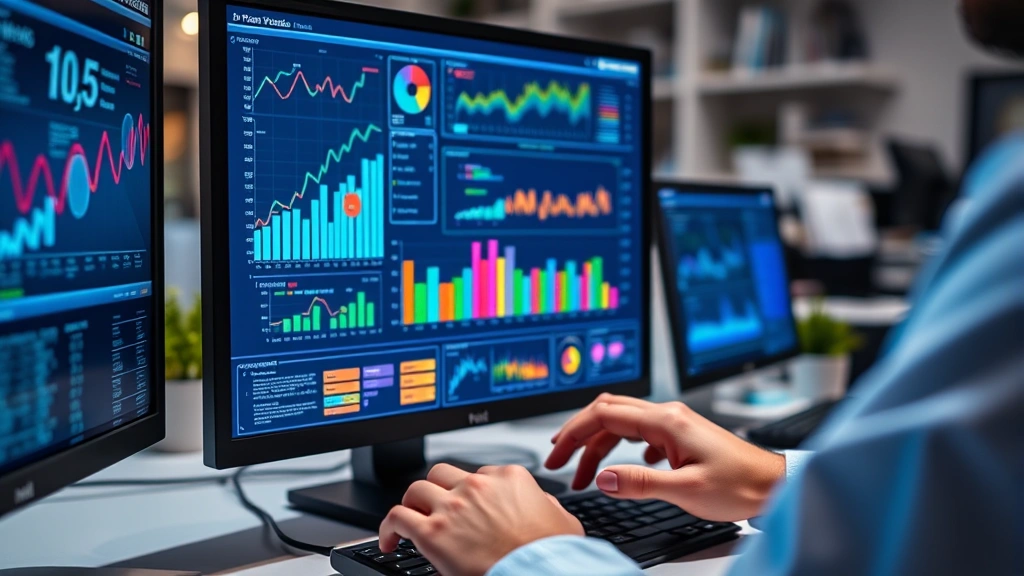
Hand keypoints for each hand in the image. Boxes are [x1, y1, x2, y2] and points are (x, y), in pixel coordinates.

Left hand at [379, 463, 583, 575]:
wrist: (540, 572)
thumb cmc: (552, 553)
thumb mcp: (563, 521)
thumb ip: (547, 505)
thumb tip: (542, 504)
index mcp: (508, 478)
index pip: (479, 474)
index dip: (470, 492)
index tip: (467, 507)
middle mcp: (477, 486)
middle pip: (442, 474)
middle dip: (436, 490)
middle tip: (435, 508)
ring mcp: (453, 506)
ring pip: (416, 489)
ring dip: (412, 505)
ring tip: (409, 521)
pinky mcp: (432, 532)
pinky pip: (397, 517)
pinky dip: (387, 527)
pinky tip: (389, 540)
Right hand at [546, 394, 784, 521]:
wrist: (774, 485)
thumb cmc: (741, 485)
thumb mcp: (686, 490)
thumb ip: (640, 482)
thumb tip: (603, 478)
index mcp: (666, 421)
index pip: (605, 414)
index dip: (574, 431)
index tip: (556, 452)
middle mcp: (669, 415)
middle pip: (609, 413)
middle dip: (579, 435)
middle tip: (559, 459)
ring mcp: (675, 424)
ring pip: (624, 424)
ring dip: (599, 445)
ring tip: (585, 474)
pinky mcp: (682, 436)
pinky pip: (640, 433)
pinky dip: (622, 448)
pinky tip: (625, 469)